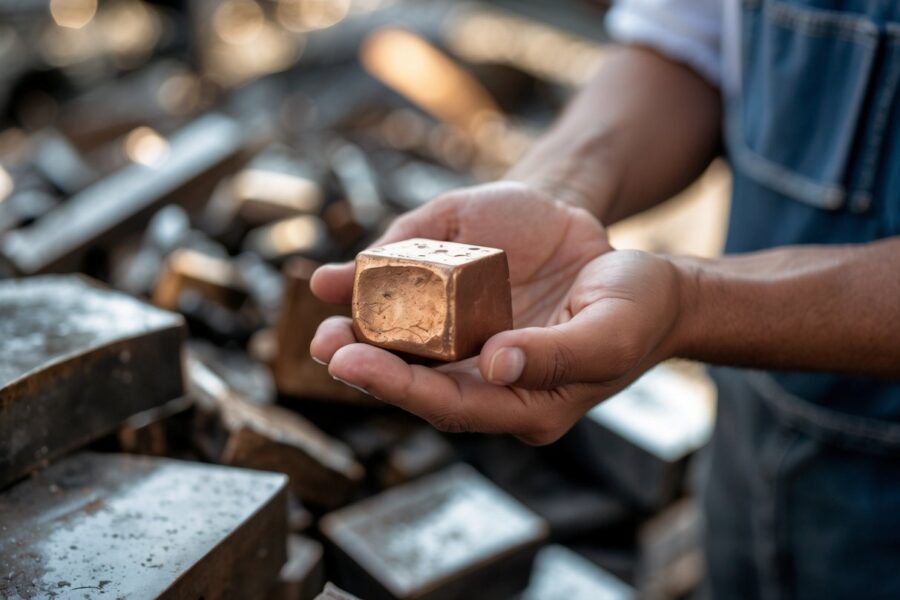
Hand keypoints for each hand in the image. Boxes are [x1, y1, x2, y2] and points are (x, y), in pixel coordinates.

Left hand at [310, 182, 685, 443]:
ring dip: (365, 334)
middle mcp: (492, 380)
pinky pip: (423, 305)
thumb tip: (493, 365)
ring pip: (412, 348)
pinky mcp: (474, 307)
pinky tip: (348, 279)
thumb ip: (557, 355)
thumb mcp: (609, 332)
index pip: (454, 405)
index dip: (401, 387)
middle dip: (368, 366)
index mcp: (526, 403)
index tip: (355, 363)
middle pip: (419, 382)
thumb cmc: (636, 308)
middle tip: (324, 345)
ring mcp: (479, 344)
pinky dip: (385, 292)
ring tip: (323, 322)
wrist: (644, 276)